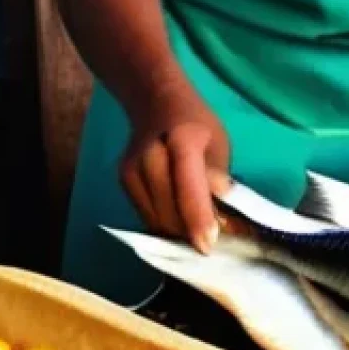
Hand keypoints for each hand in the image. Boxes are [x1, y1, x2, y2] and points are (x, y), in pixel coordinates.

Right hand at [120, 100, 230, 253]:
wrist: (156, 103)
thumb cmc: (197, 125)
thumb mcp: (219, 144)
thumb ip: (218, 180)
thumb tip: (225, 221)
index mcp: (182, 140)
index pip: (188, 186)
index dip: (198, 218)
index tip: (208, 246)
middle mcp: (151, 156)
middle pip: (168, 210)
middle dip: (191, 233)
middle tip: (215, 245)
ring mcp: (132, 170)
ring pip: (155, 219)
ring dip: (178, 234)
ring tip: (200, 237)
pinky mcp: (123, 182)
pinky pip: (146, 215)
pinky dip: (165, 226)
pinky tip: (182, 227)